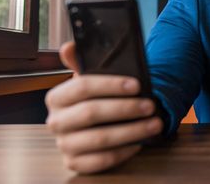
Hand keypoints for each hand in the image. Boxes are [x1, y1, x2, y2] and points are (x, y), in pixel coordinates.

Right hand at [45, 41, 163, 173]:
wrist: (96, 123)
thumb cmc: (97, 97)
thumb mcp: (91, 77)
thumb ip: (81, 62)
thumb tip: (69, 47)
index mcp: (57, 97)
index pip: (82, 87)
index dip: (110, 85)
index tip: (136, 85)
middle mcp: (55, 121)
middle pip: (91, 113)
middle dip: (125, 108)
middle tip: (150, 106)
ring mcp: (64, 144)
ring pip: (99, 139)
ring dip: (131, 131)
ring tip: (155, 124)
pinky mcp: (75, 163)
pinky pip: (100, 161)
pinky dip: (123, 152)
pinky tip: (140, 143)